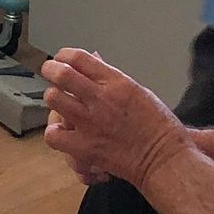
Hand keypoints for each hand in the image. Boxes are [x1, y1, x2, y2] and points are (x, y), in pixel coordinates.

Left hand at [41, 48, 189, 188]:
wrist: (163, 158)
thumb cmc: (158, 125)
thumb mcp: (138, 91)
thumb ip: (111, 76)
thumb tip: (94, 60)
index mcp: (116, 82)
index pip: (80, 58)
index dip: (64, 55)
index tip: (61, 58)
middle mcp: (101, 99)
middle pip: (62, 74)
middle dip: (51, 70)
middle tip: (50, 73)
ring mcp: (90, 123)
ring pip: (54, 99)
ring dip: (53, 98)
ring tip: (59, 102)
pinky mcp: (85, 147)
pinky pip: (54, 135)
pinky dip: (54, 132)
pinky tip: (62, 131)